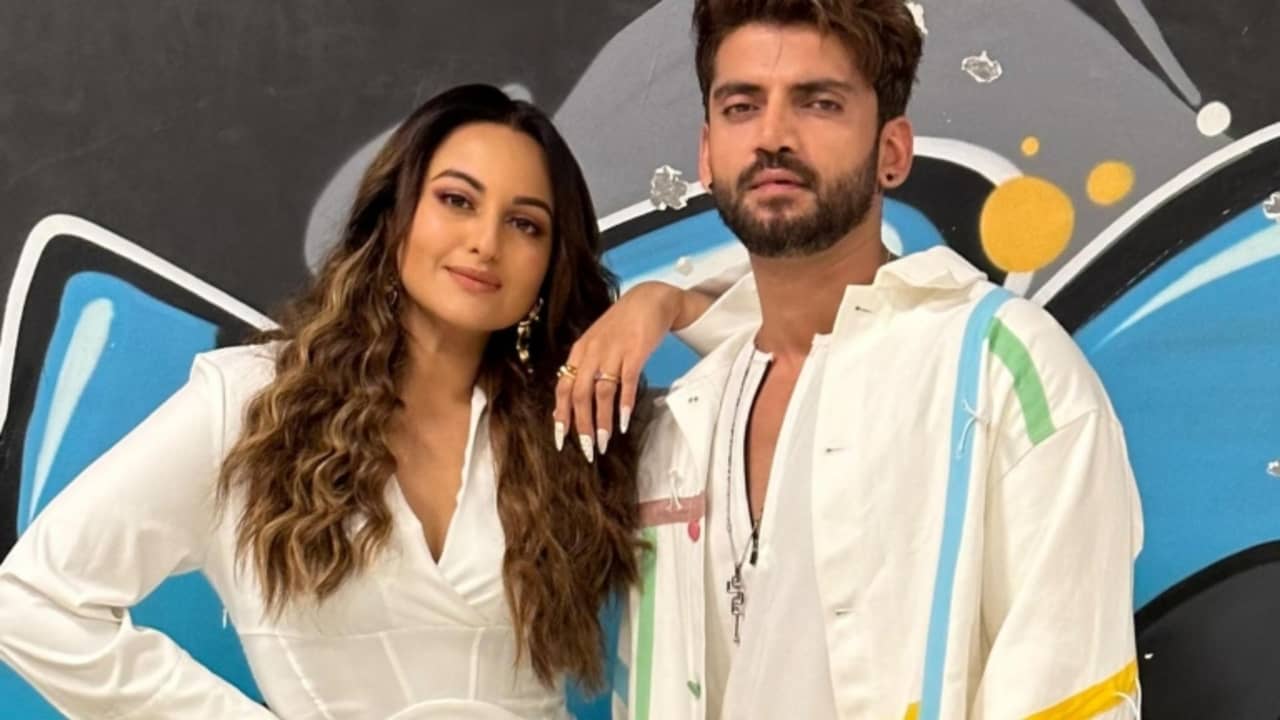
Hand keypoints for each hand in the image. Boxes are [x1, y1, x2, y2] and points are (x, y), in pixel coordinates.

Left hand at [552, 281, 702, 461]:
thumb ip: (585, 367)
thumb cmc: (622, 324)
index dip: (561, 415)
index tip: (561, 439)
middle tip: (586, 449)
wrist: (649, 300)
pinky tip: (624, 422)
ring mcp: (613, 352)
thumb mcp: (597, 342)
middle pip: (580, 395)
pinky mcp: (635, 352)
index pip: (564, 387)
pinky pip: (627, 383)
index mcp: (580, 352)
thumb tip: (573, 399)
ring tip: (604, 442)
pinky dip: (625, 404)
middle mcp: (592, 352)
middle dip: (581, 426)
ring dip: (603, 421)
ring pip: (602, 393)